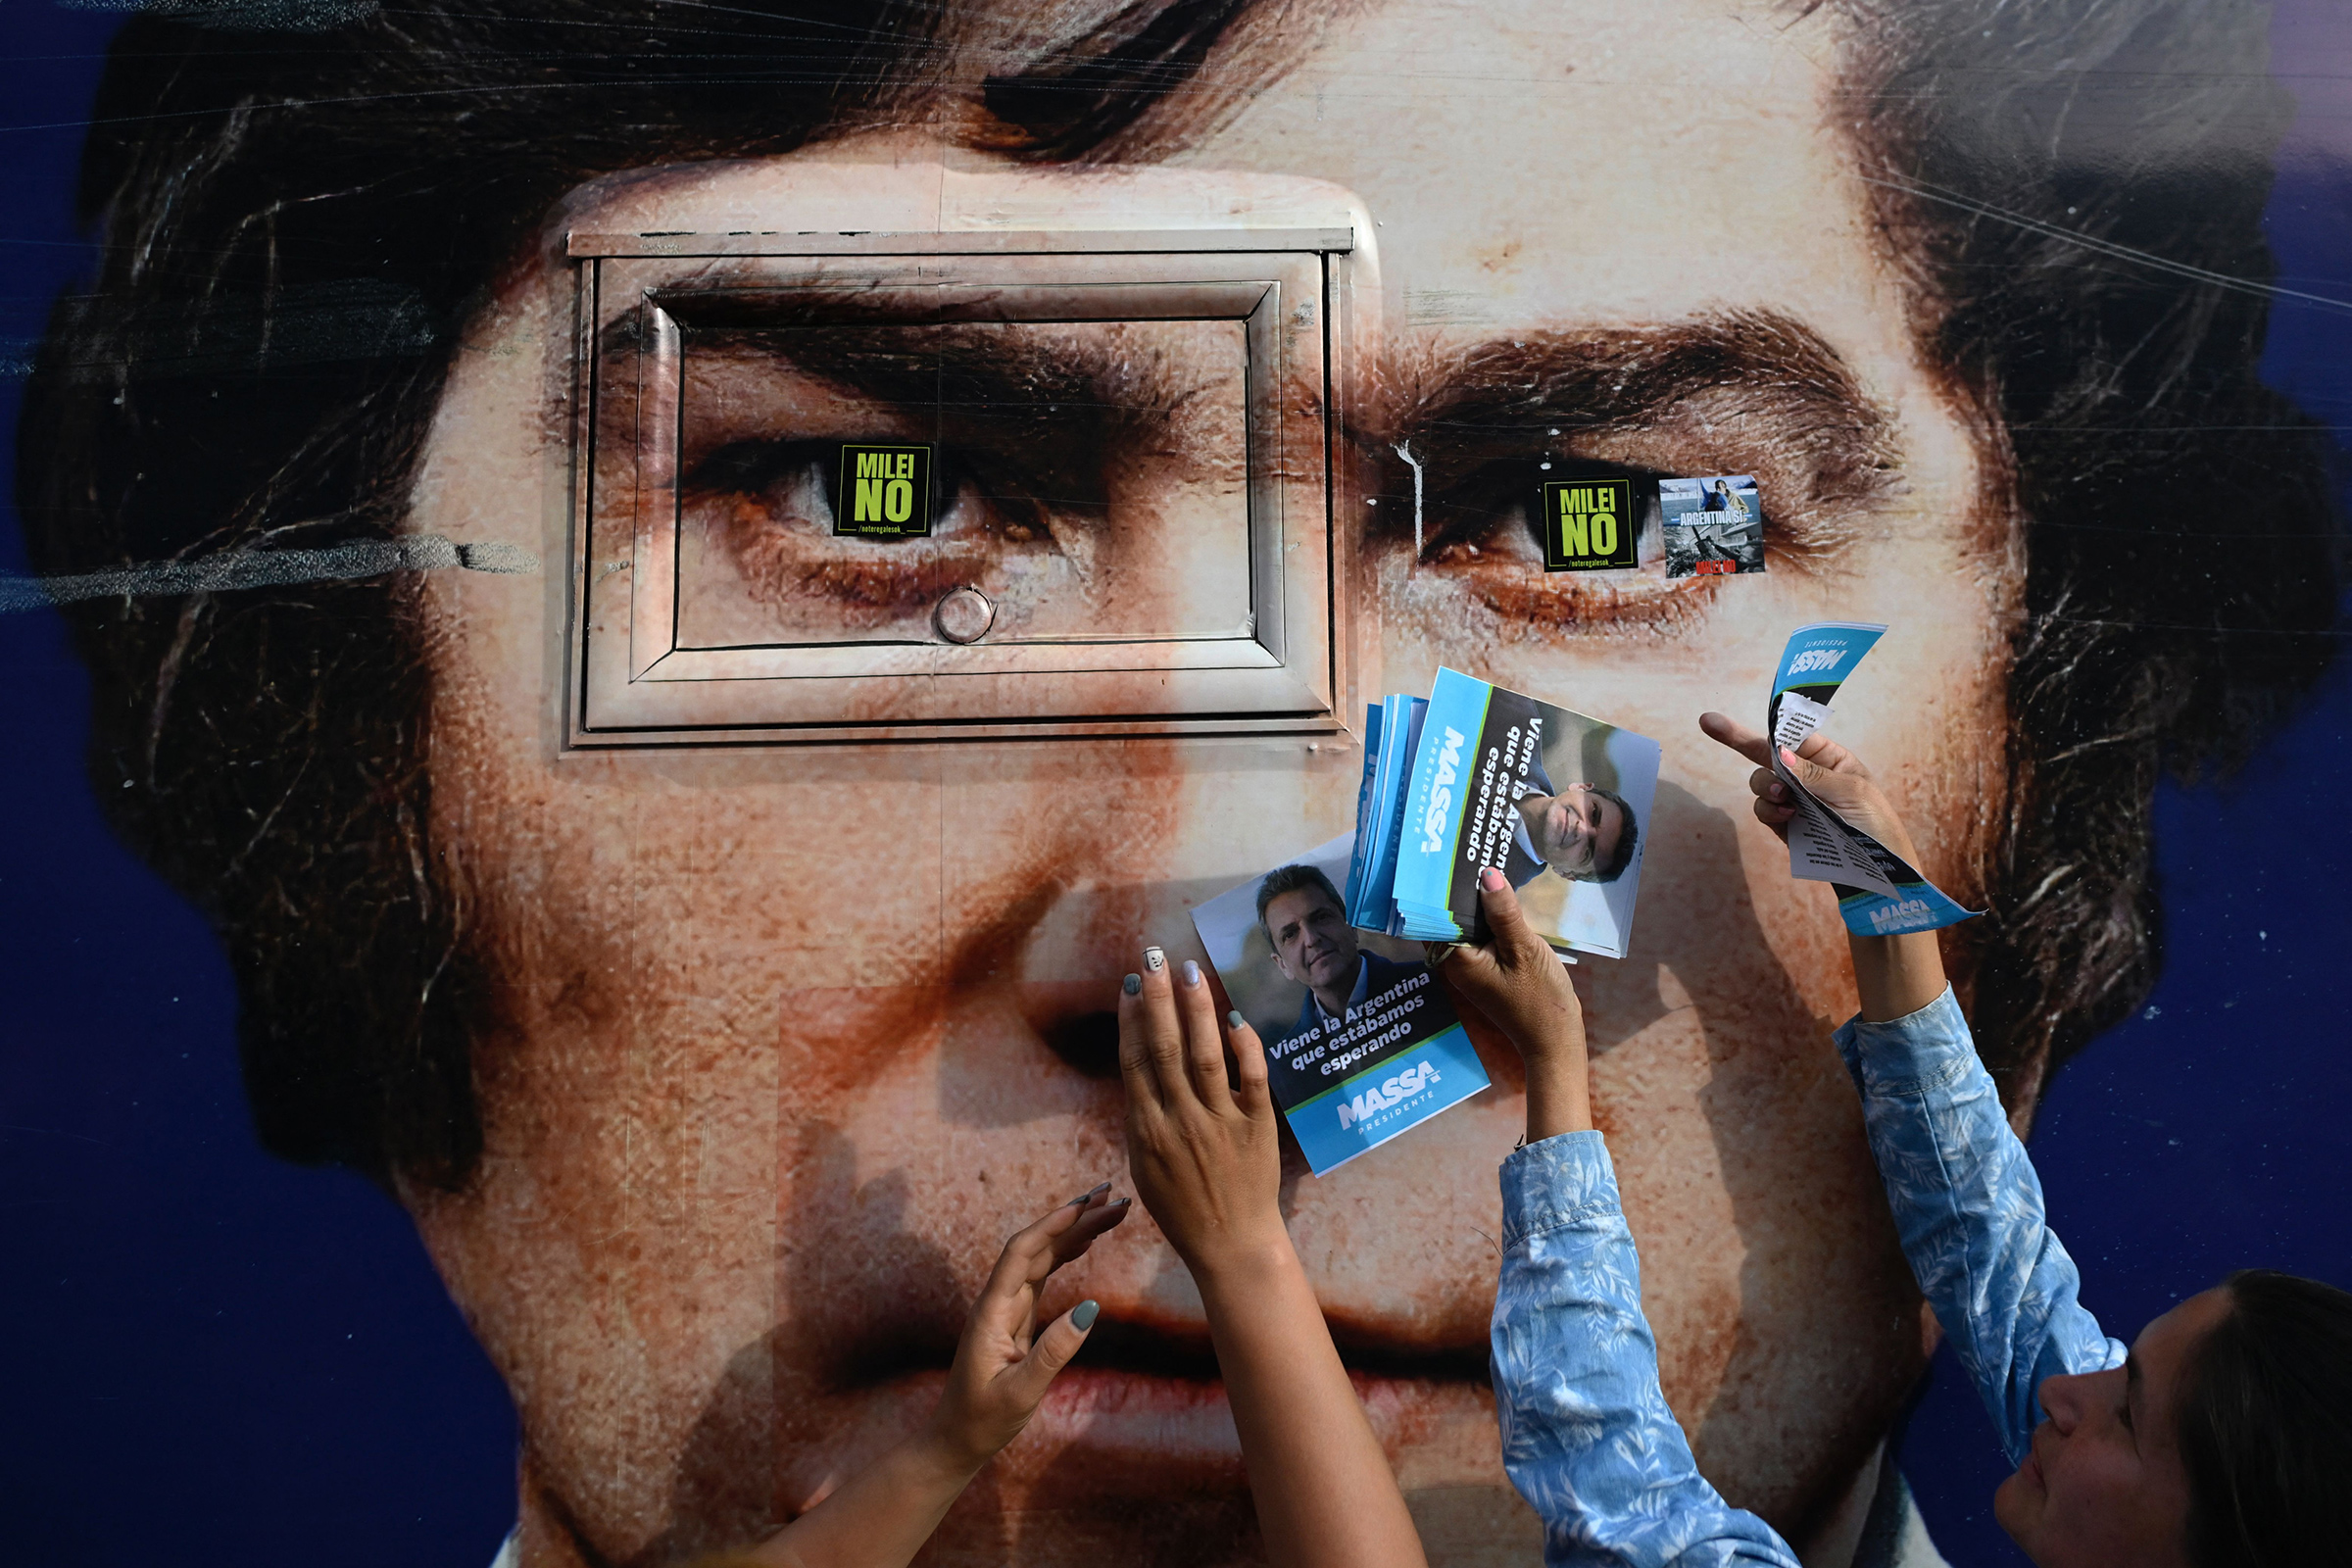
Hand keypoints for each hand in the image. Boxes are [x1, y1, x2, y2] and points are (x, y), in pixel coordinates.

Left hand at [925, 1189, 1130, 1469]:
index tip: (1085, 1204)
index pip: (1021, 1253)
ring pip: (1042, 1257)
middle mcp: (998, 1301)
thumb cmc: (983, 1420)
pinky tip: (1086, 1243)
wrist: (957, 1438)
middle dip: (1075, 1219)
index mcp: (992, 1312)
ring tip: (1111, 1211)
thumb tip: (1090, 1310)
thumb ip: (1054, 1352)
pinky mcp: (1017, 1317)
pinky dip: (1066, 1254)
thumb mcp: (1021, 1393)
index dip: (1052, 1225)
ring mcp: (1007, 1307)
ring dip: (1074, 1232)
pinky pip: (1043, 1275)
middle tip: (1116, 1198)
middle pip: (1037, 1246)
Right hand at [1118, 949, 1286, 1278]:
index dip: (1130, 1020)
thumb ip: (1142, 1115)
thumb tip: (1138, 1065)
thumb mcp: (1144, 1166)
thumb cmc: (1182, 1208)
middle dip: (1156, 1000)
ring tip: (1189, 972)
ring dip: (1196, 1010)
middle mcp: (1181, 1121)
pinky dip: (1245, 1049)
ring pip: (1205, 1056)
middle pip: (1165, 1049)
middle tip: (1153, 957)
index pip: (1135, 1062)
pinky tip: (1236, 1019)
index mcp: (1147, 1131)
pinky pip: (1253, 1081)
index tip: (1129, 984)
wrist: (1231, 1244)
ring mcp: (1221, 1123)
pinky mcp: (1258, 1128)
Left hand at [1429, 870, 1590, 1140]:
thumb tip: (1485, 874)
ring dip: (1476, 902)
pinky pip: (1482, 936)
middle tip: (1467, 850)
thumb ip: (1503, 913)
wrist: (1555, 1039)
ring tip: (1486, 864)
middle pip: (1450, 918)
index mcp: (1457, 959)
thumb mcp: (1523, 949)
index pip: (1435, 916)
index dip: (1438, 887)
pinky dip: (1489, 918)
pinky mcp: (1489, 969)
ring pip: (1467, 926)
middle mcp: (1457, 963)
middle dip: (1458, 889)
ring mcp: (1473, 967)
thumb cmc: (1540, 998)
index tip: (1444, 858)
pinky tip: (1503, 898)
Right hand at [1697, 710, 1921, 863]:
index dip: (1766, 724)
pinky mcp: (1784, 824)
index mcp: (1829, 758)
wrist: (1876, 872)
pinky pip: (1764, 809)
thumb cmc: (1875, 824)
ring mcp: (1794, 799)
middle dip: (1740, 742)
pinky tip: (1786, 816)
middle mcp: (1807, 774)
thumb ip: (1814, 774)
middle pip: (1766, 753)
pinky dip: (1769, 810)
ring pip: (1761, 782)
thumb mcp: (1853, 792)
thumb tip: (1782, 754)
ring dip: (1764, 785)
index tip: (1727, 716)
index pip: (1794, 735)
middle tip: (1710, 724)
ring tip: (1781, 797)